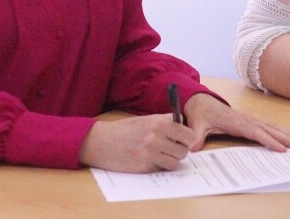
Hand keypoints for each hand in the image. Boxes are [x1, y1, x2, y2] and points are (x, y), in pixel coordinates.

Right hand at [78, 115, 195, 171]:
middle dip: (179, 151)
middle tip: (170, 149)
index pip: (188, 134)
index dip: (187, 138)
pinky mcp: (144, 166)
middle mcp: (156, 137)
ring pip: (175, 162)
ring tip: (159, 155)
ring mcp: (150, 153)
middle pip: (184, 150)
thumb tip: (184, 130)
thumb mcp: (146, 119)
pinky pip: (162, 169)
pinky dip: (159, 166)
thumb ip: (165, 122)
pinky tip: (149, 160)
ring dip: (170, 160)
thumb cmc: (124, 130)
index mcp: (159, 122)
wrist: (101, 142)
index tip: (183, 140)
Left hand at [183, 93, 289, 151]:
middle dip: (285, 137)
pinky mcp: (251, 120)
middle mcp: (245, 118)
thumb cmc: (201, 113)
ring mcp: (250, 118)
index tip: (281, 149)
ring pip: (272, 126)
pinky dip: (281, 131)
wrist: (201, 101)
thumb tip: (193, 148)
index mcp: (234, 121)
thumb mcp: (196, 125)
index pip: (254, 132)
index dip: (268, 140)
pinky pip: (269, 125)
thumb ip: (196, 136)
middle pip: (268, 128)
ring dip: (287, 134)